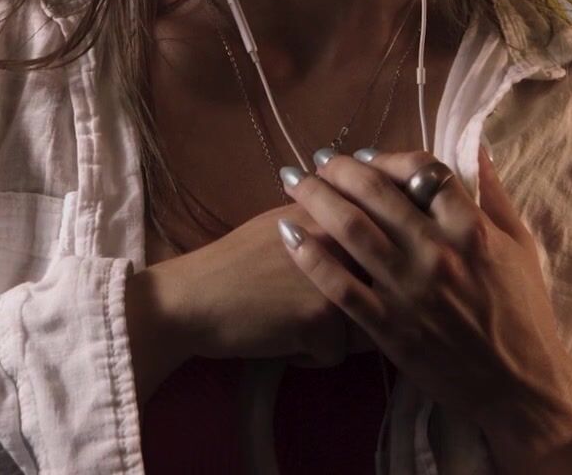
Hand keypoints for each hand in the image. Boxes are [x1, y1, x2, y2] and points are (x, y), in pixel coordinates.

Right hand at [130, 202, 368, 394]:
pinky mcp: (320, 320)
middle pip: (378, 290)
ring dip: (333, 333)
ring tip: (292, 320)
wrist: (191, 297)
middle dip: (355, 306)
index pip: (380, 243)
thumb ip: (324, 221)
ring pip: (363, 326)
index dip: (368, 270)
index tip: (343, 282)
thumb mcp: (281, 224)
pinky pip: (335, 354)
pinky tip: (278, 339)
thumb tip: (357, 221)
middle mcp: (341, 241)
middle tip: (309, 304)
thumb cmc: (232, 263)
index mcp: (332, 215)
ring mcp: (334, 280)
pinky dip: (308, 356)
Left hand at [278, 143, 571, 470]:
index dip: (388, 157)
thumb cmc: (524, 314)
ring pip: (351, 230)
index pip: (422, 171)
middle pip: (376, 193)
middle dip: (340, 169)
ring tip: (294, 181)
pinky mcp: (387, 326)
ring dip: (316, 198)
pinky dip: (310, 256)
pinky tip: (288, 234)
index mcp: (472, 230)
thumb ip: (494, 195)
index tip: (366, 156)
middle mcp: (436, 253)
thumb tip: (476, 146)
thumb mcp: (521, 247)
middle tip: (319, 160)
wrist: (518, 387)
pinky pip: (339, 285)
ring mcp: (409, 290)